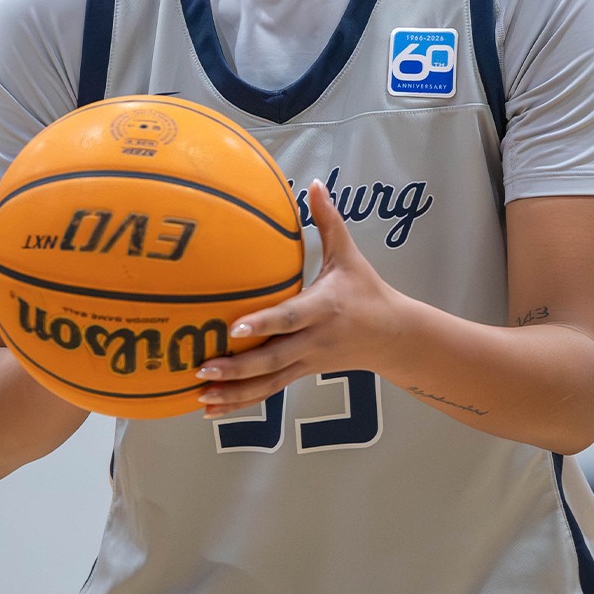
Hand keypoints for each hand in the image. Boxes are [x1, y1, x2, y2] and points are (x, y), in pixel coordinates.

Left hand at [194, 180, 409, 417]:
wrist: (393, 336)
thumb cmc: (366, 290)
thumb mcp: (349, 255)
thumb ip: (328, 220)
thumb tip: (314, 183)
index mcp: (323, 308)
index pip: (290, 318)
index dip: (264, 325)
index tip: (234, 328)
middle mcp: (314, 340)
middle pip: (273, 359)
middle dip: (238, 367)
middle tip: (202, 368)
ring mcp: (307, 361)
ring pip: (269, 383)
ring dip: (234, 392)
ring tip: (200, 396)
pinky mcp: (302, 373)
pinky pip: (269, 391)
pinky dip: (241, 402)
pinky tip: (212, 410)